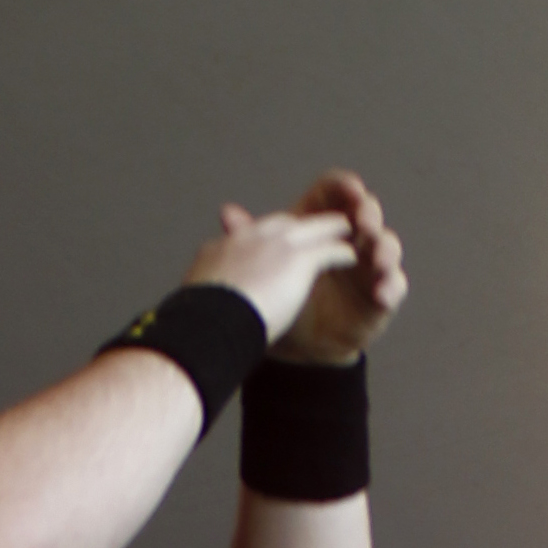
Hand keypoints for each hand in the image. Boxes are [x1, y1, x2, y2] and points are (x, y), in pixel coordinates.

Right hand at [185, 195, 358, 351]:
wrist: (211, 320)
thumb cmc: (201, 322)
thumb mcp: (197, 302)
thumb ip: (206, 297)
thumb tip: (195, 310)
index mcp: (226, 248)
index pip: (251, 236)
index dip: (268, 240)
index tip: (275, 246)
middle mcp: (252, 238)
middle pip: (284, 224)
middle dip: (301, 229)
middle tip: (316, 232)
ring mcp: (276, 245)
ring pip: (312, 230)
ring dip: (329, 232)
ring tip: (345, 233)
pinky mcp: (299, 259)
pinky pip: (328, 250)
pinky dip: (342, 252)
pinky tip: (353, 257)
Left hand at [258, 170, 407, 367]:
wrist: (291, 343)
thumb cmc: (279, 298)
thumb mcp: (263, 266)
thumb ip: (249, 238)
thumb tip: (227, 213)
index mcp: (323, 226)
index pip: (340, 197)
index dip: (347, 188)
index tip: (351, 188)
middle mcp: (352, 241)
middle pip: (369, 216)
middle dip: (369, 213)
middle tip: (363, 218)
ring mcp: (369, 269)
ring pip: (387, 247)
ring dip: (385, 247)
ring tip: (377, 254)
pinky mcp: (379, 298)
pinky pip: (395, 287)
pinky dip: (391, 286)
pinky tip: (382, 290)